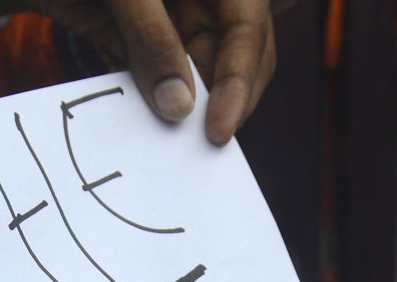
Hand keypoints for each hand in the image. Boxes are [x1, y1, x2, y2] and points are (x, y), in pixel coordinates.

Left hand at [35, 0, 276, 143]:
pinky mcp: (149, 40)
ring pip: (204, 72)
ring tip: (172, 147)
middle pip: (236, 55)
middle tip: (200, 148)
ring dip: (191, 109)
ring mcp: (178, 17)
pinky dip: (160, 103)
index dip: (239, 77)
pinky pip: (167, 77)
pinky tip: (149, 130)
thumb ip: (150, 36)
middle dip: (223, 99)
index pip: (247, 25)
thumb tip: (179, 106)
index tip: (219, 129)